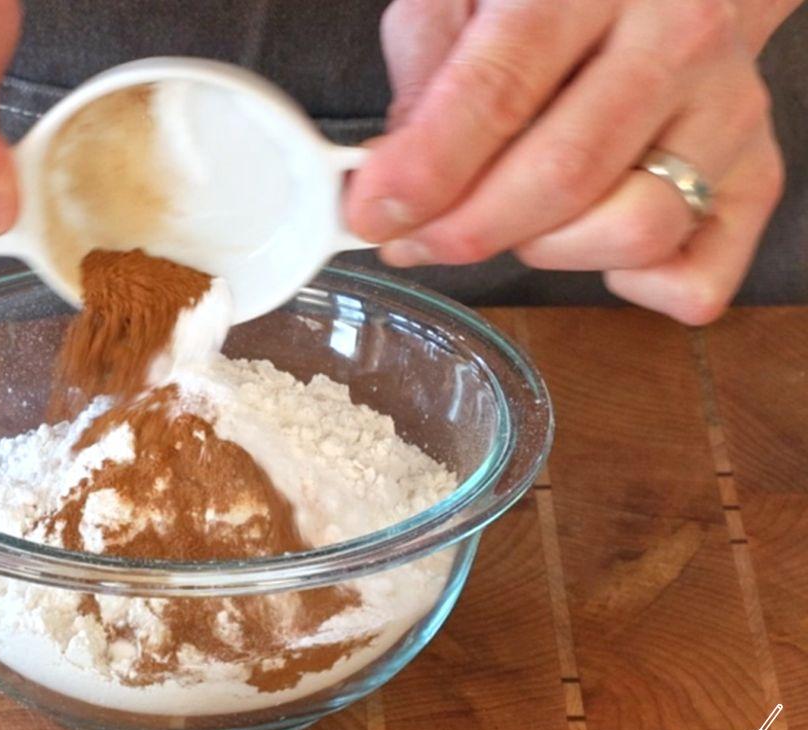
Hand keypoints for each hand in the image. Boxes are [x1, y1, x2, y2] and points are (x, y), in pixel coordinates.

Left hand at [346, 0, 785, 324]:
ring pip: (634, 230)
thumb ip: (423, 71)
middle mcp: (676, 40)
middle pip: (565, 174)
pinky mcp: (757, 174)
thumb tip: (387, 177)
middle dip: (467, 230)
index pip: (499, 89)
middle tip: (413, 241)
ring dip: (545, 252)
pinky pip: (695, 279)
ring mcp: (728, 112)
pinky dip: (634, 287)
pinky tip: (592, 246)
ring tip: (509, 221)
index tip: (373, 215)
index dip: (427, 168)